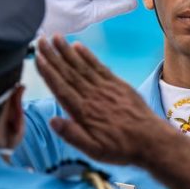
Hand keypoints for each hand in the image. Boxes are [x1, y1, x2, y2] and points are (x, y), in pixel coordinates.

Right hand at [35, 35, 176, 165]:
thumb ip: (72, 135)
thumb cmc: (121, 149)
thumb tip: (52, 121)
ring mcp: (106, 88)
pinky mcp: (118, 85)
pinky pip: (100, 67)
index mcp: (84, 112)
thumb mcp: (94, 150)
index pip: (61, 88)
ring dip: (67, 51)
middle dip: (53, 55)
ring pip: (83, 66)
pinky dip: (88, 55)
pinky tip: (79, 46)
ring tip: (56, 37)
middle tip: (40, 40)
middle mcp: (93, 96)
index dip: (48, 72)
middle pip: (69, 72)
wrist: (152, 141)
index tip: (37, 58)